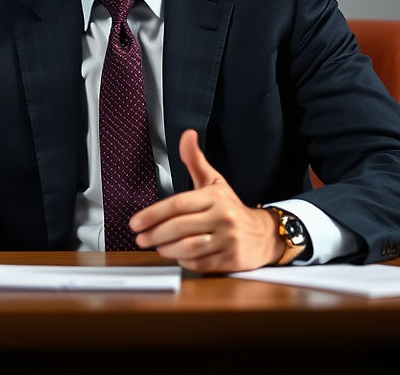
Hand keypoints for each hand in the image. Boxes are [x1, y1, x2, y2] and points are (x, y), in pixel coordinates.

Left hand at [129, 129, 281, 272]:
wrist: (263, 234)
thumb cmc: (231, 207)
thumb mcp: (214, 181)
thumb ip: (195, 160)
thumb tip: (186, 135)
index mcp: (215, 196)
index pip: (178, 204)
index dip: (153, 214)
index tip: (136, 222)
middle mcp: (223, 217)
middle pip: (179, 227)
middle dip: (155, 234)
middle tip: (140, 237)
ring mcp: (228, 240)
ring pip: (188, 248)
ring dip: (166, 249)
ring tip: (156, 246)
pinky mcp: (231, 260)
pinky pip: (199, 263)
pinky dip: (183, 261)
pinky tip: (177, 255)